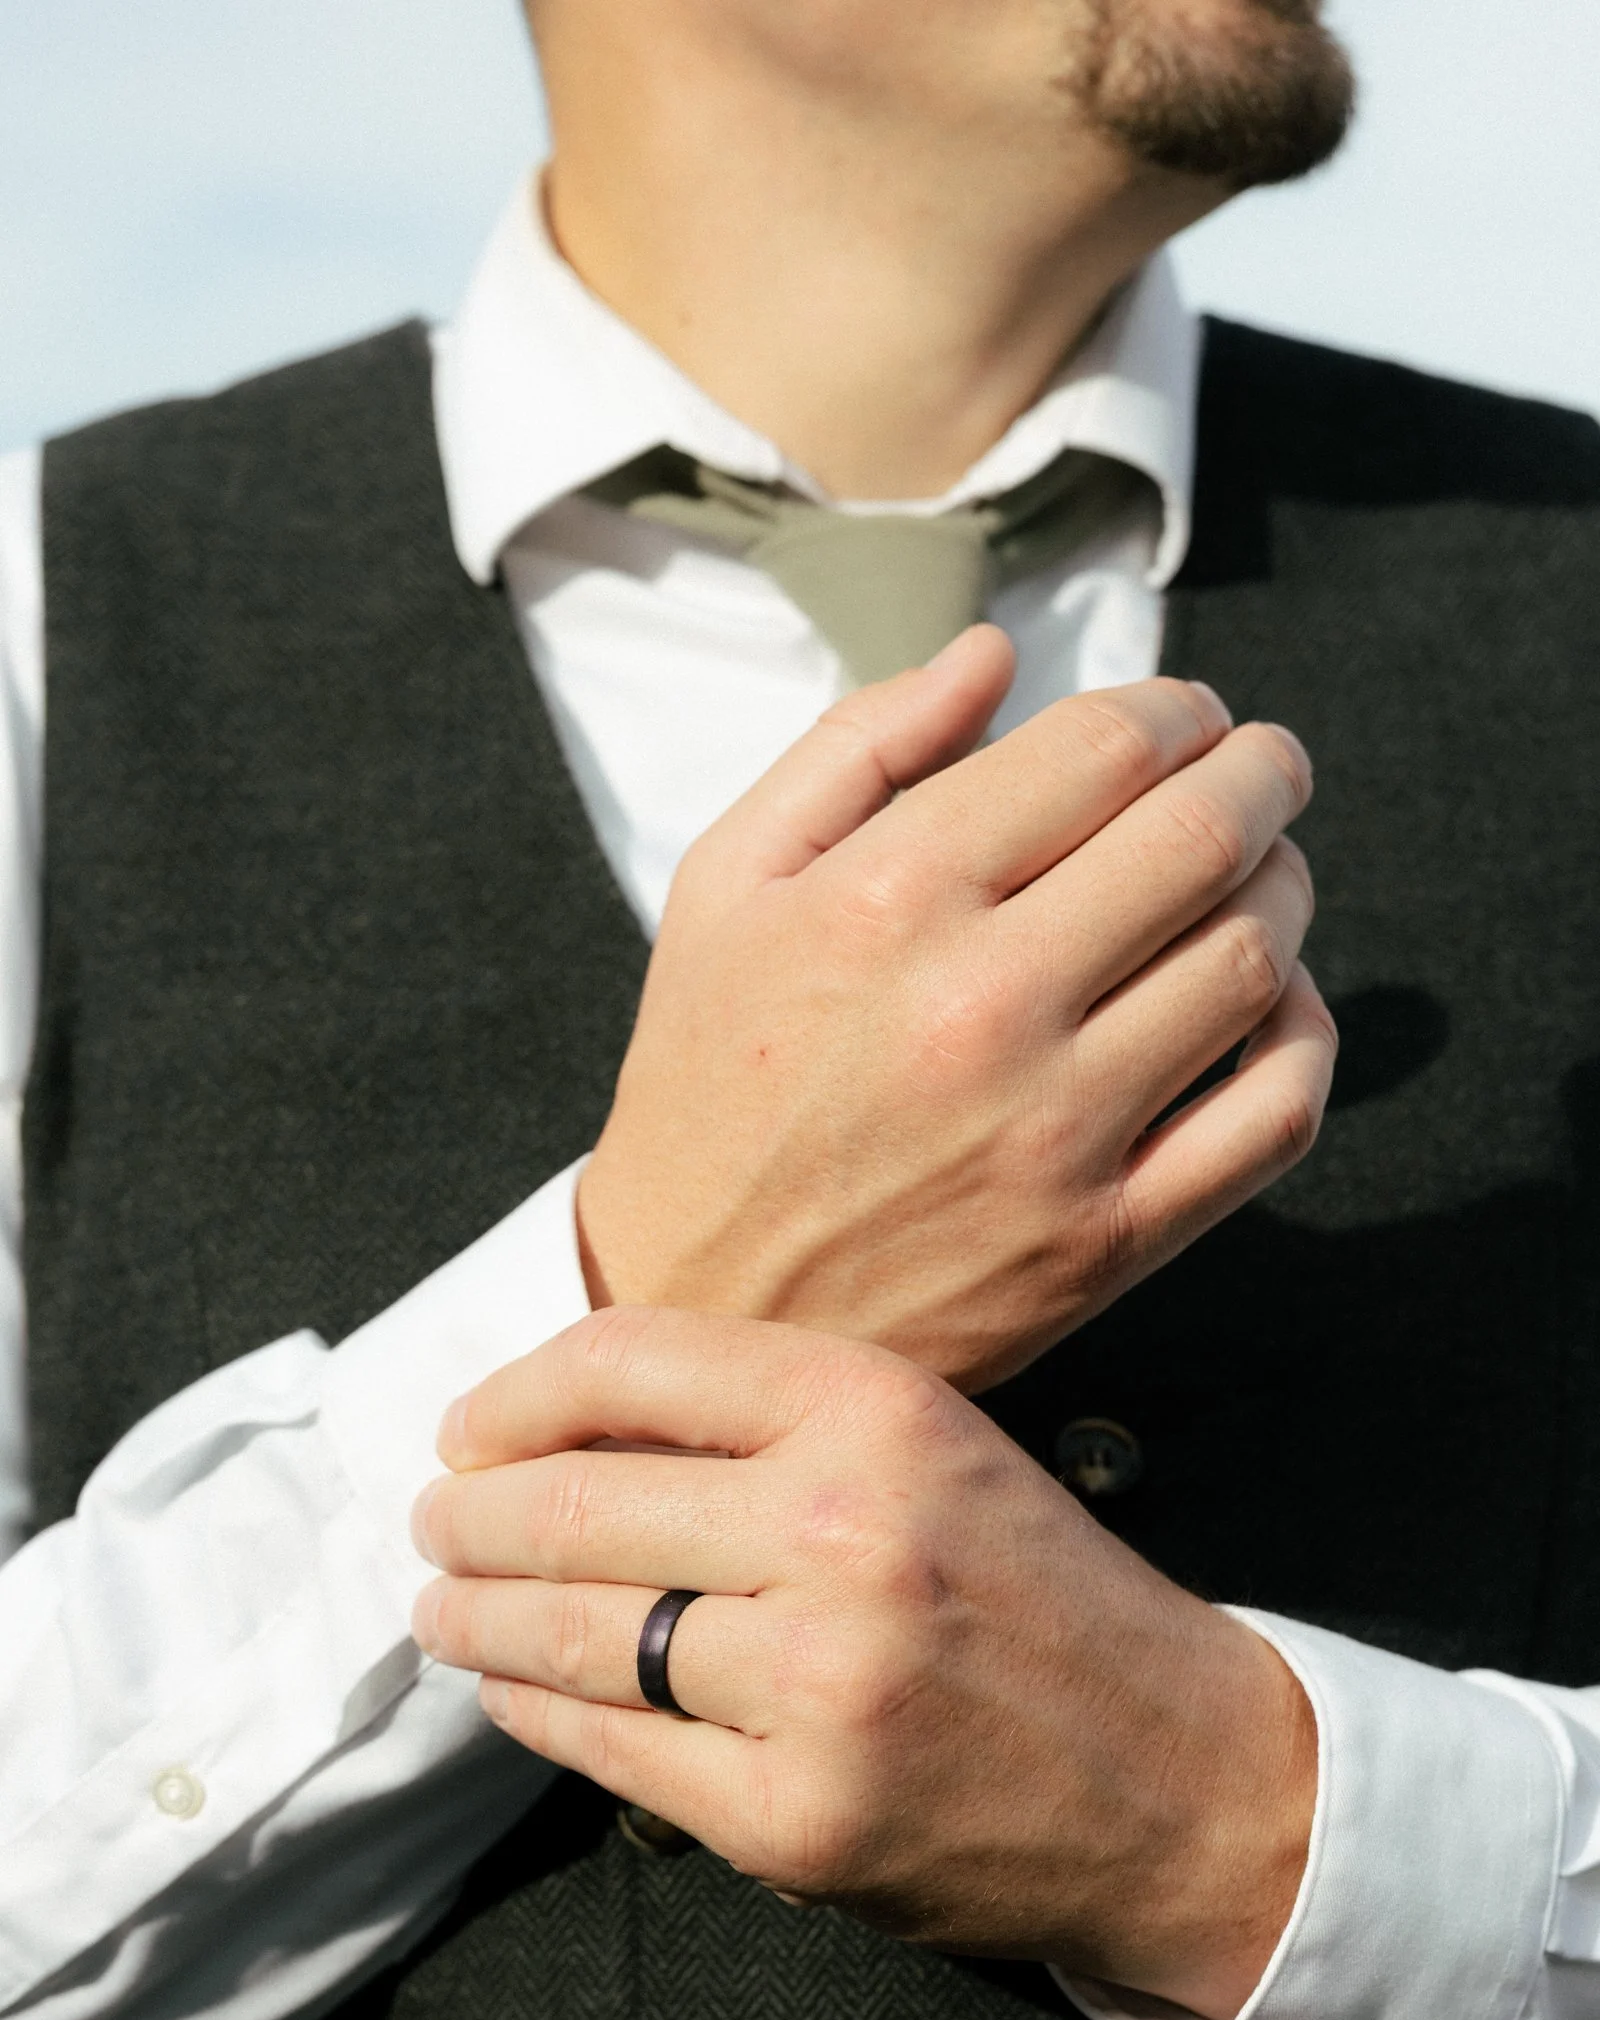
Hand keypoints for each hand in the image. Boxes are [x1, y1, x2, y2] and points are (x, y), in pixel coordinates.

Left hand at [411, 1308, 1316, 2019]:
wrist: (1185, 1780)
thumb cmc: (1044, 1601)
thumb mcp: (937, 1453)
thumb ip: (768, 1425)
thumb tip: (552, 1434)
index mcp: (881, 1409)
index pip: (630, 1361)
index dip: (514, 1395)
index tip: (466, 1429)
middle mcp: (846, 1532)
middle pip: (574, 1504)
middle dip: (468, 1519)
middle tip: (430, 1526)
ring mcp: (819, 1686)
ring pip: (574, 1635)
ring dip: (475, 1621)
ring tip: (443, 1611)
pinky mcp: (798, 1821)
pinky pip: (614, 1752)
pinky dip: (540, 1715)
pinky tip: (515, 1692)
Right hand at [578, 628, 1335, 1390]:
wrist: (702, 1307)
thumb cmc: (709, 1086)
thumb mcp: (724, 886)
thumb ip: (854, 747)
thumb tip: (995, 653)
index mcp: (890, 898)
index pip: (1106, 748)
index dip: (1176, 708)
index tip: (1187, 716)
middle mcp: (983, 1006)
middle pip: (1204, 836)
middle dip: (1261, 771)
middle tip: (1263, 765)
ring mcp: (1055, 1132)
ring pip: (1250, 960)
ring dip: (1284, 888)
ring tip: (1260, 874)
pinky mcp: (1103, 1240)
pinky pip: (1271, 1114)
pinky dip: (1302, 1036)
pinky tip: (1268, 1004)